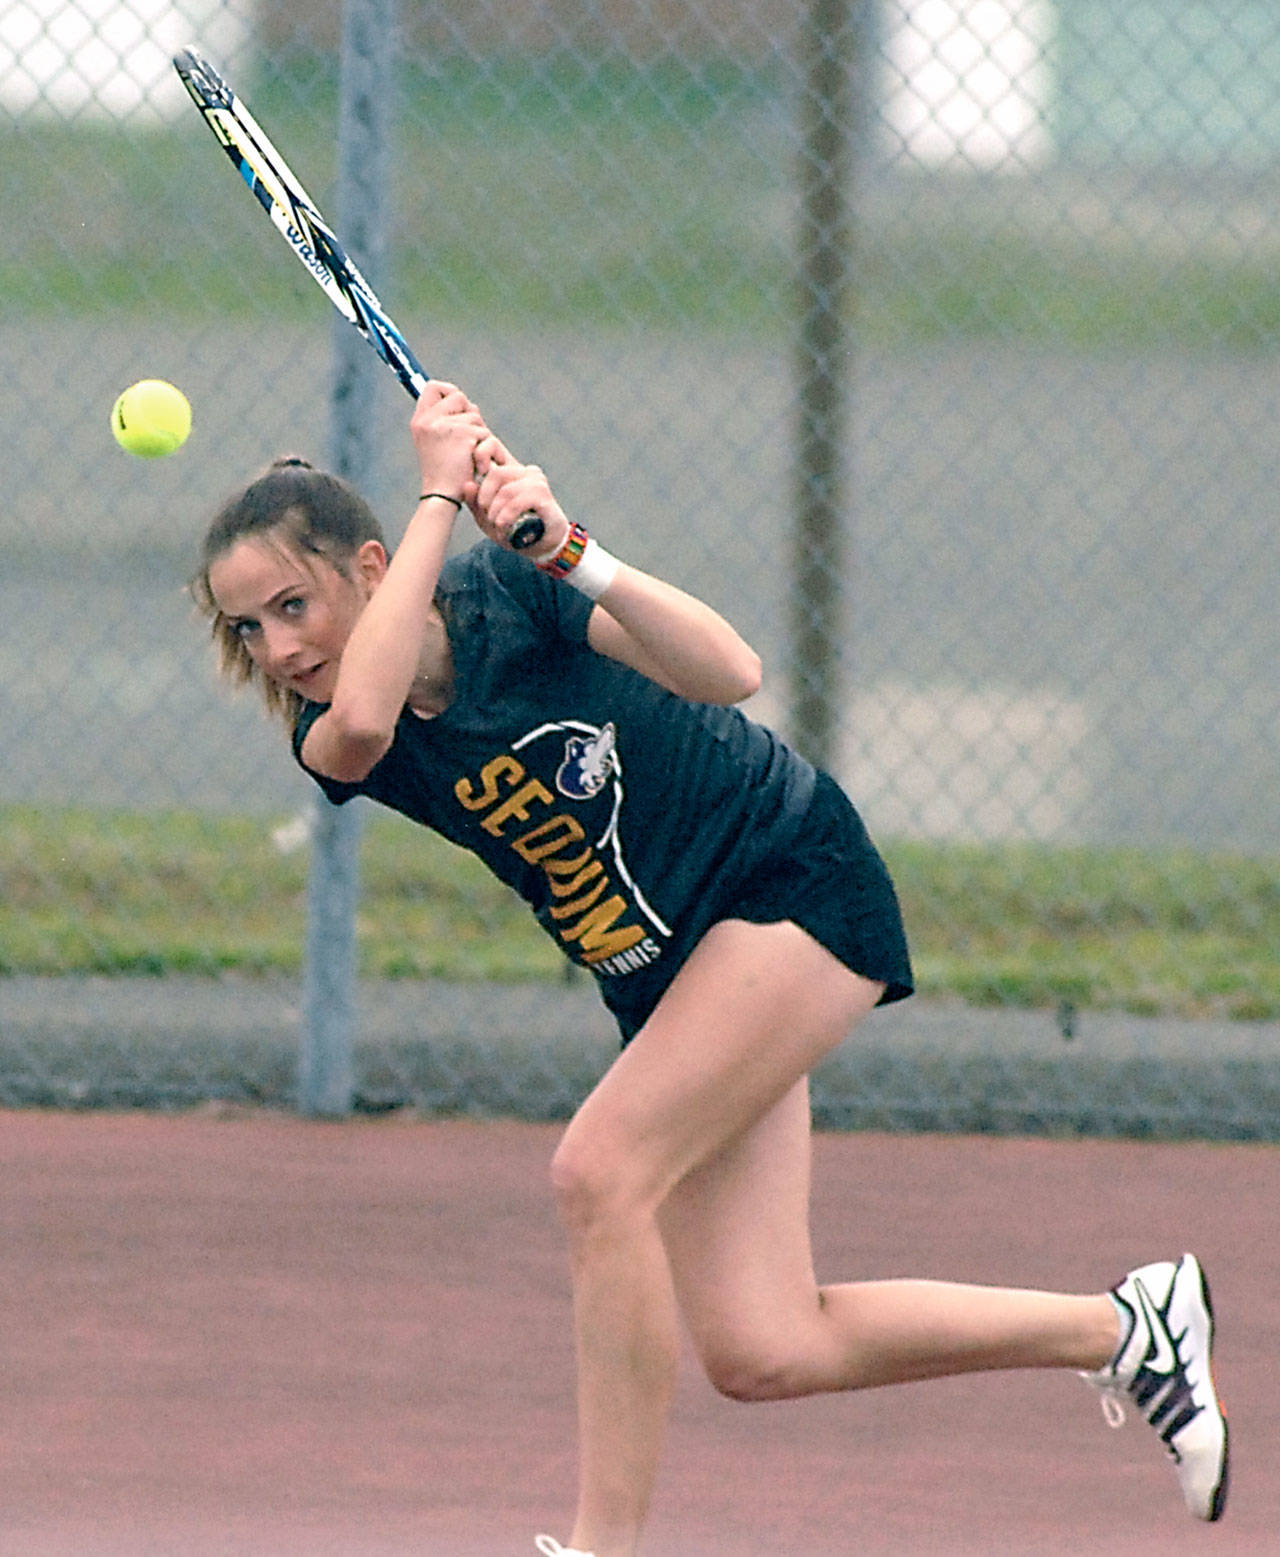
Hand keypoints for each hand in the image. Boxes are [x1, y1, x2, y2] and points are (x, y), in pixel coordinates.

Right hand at [410, 382, 486, 502]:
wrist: (443, 495)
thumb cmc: (441, 472)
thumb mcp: (432, 442)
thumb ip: (442, 420)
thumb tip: (465, 402)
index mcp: (419, 421)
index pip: (432, 387)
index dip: (448, 391)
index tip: (457, 405)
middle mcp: (429, 420)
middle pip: (458, 396)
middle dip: (468, 412)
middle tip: (467, 434)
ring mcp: (446, 426)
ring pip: (474, 414)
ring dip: (477, 432)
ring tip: (467, 453)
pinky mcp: (464, 435)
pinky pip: (483, 431)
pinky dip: (484, 446)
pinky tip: (475, 461)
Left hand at [470, 434, 570, 559]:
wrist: (544, 546)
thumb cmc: (515, 530)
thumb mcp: (488, 519)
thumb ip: (476, 503)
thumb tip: (468, 485)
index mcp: (510, 471)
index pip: (493, 446)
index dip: (480, 454)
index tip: (477, 474)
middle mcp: (525, 472)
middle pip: (496, 473)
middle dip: (485, 498)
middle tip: (486, 514)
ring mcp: (536, 482)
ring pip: (506, 490)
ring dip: (496, 512)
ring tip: (497, 525)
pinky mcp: (544, 495)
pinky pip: (517, 501)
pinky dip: (506, 516)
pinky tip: (504, 526)